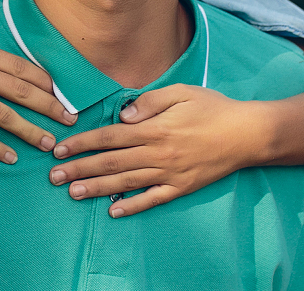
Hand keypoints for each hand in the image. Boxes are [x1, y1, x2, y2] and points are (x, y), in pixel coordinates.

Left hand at [47, 84, 265, 216]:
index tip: (61, 149)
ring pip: (126, 183)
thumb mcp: (181, 92)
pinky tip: (114, 211)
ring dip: (97, 188)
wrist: (248, 134)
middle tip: (54, 177)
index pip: (109, 137)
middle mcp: (158, 154)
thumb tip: (122, 114)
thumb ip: (149, 101)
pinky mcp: (182, 187)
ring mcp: (170, 173)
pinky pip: (153, 199)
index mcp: (154, 128)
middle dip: (80, 169)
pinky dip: (133, 206)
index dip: (83, 143)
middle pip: (111, 163)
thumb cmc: (213, 108)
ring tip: (73, 193)